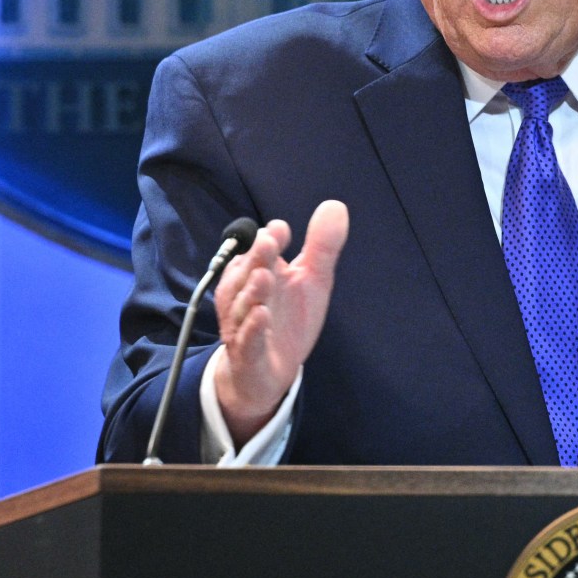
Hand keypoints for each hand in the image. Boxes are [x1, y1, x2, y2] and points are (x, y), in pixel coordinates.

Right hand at [211, 199, 348, 446]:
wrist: (267, 372)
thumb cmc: (286, 318)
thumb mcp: (311, 280)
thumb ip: (321, 246)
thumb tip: (335, 205)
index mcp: (257, 271)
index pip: (259, 249)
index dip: (271, 239)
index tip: (282, 230)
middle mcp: (244, 294)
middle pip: (247, 272)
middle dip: (257, 257)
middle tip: (269, 241)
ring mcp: (242, 324)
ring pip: (243, 304)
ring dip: (252, 291)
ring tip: (265, 276)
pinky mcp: (246, 354)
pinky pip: (246, 339)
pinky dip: (252, 328)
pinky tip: (262, 316)